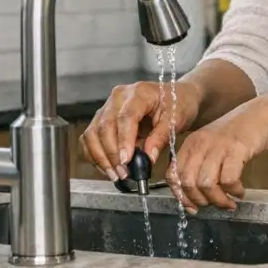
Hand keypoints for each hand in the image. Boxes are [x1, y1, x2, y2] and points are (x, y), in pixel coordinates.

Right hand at [79, 80, 201, 180]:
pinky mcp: (102, 118)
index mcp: (139, 93)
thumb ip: (161, 138)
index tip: (126, 161)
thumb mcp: (176, 120)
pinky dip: (95, 155)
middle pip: (105, 126)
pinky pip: (90, 138)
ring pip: (92, 134)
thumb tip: (147, 159)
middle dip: (111, 154)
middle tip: (123, 173)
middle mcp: (118, 97)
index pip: (126, 117)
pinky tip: (108, 167)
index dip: (123, 140)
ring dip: (101, 157)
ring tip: (116, 174)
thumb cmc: (178, 104)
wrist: (178, 96)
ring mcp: (107, 107)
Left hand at [171, 95, 267, 213]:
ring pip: (206, 184)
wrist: (262, 113)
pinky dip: (234, 191)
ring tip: (230, 202)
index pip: (173, 175)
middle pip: (188, 183)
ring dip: (218, 200)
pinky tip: (241, 192)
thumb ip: (201, 166)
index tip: (194, 208)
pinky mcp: (236, 150)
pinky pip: (228, 180)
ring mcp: (218, 146)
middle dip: (201, 201)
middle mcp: (200, 144)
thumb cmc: (239, 132)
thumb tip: (195, 198)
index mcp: (191, 144)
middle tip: (215, 205)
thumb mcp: (213, 145)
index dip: (181, 196)